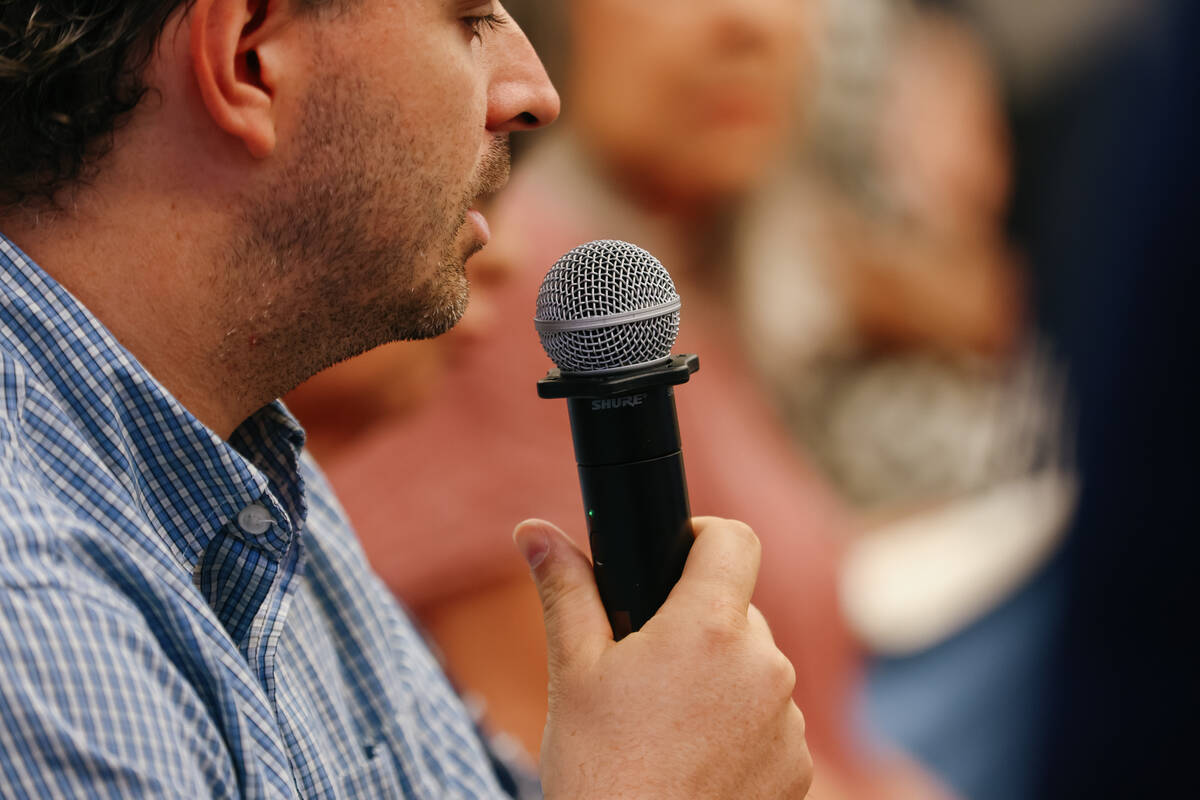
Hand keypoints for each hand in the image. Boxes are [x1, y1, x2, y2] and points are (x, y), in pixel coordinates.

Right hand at [514, 517, 811, 799]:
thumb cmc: (599, 771)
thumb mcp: (573, 672)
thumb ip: (565, 590)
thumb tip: (533, 531)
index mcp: (707, 628)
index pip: (734, 540)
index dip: (703, 537)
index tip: (677, 555)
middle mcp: (763, 666)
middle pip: (738, 612)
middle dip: (698, 624)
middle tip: (646, 665)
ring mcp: (787, 722)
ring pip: (754, 670)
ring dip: (720, 680)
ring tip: (665, 726)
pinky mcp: (798, 769)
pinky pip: (770, 724)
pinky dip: (739, 730)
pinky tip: (694, 761)